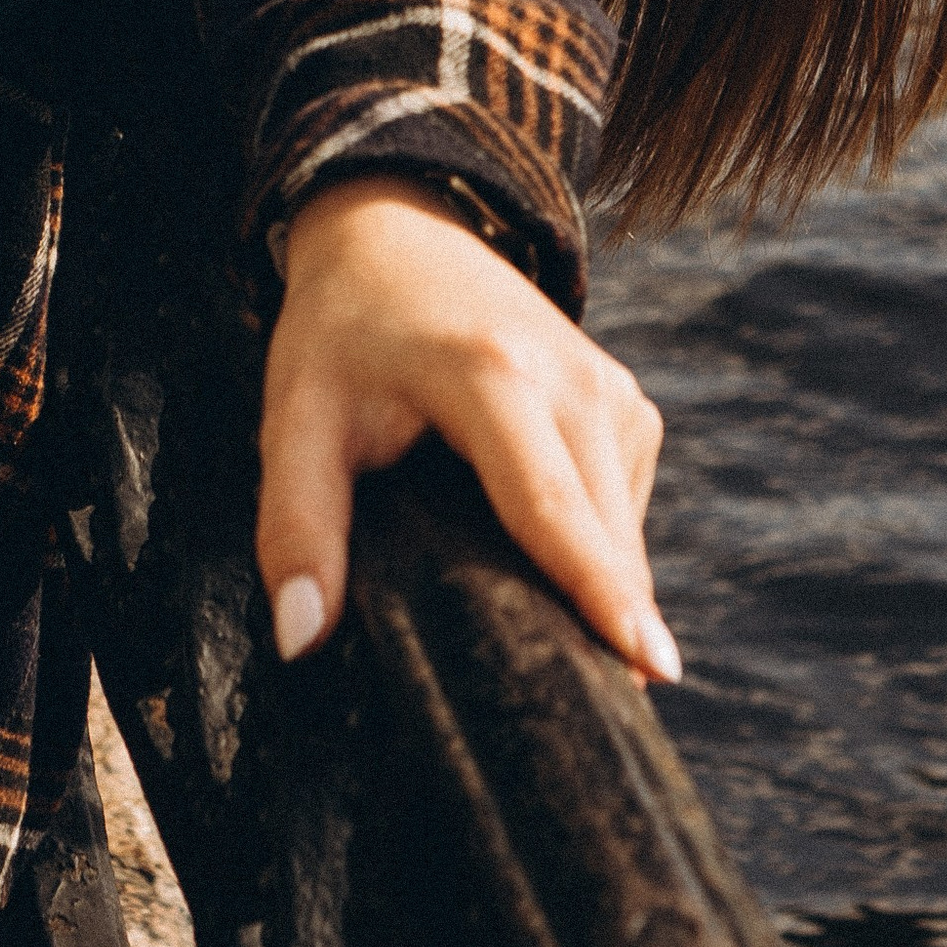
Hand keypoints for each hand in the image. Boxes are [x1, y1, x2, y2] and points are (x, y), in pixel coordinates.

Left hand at [253, 174, 677, 683]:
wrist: (401, 226)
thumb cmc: (344, 329)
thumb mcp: (295, 415)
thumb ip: (295, 525)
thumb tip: (302, 640)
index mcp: (493, 375)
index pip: (553, 504)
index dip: (599, 593)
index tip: (651, 669)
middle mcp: (573, 377)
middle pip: (603, 536)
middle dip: (600, 628)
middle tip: (576, 720)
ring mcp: (612, 389)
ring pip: (622, 534)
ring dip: (591, 594)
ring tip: (532, 630)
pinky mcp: (628, 404)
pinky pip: (623, 510)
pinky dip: (592, 552)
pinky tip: (533, 553)